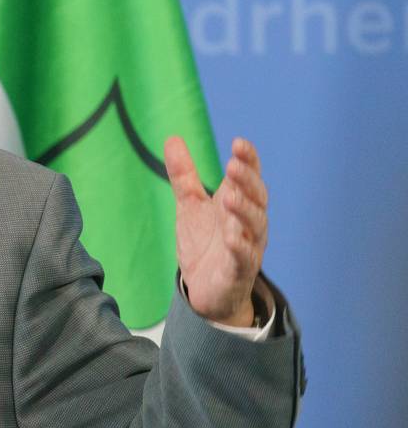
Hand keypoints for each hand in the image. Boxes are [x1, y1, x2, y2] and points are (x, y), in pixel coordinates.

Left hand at [163, 136, 267, 326]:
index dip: (248, 160)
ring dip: (244, 211)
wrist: (203, 289)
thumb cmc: (204, 243)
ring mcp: (247, 246)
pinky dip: (240, 247)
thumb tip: (172, 138)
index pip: (248, 177)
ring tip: (231, 197)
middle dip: (247, 181)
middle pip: (255, 198)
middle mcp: (248, 223)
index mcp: (238, 204)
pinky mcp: (238, 271)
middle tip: (233, 165)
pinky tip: (232, 236)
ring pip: (254, 226)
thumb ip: (184, 176)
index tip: (239, 143)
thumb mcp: (190, 205)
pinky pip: (244, 258)